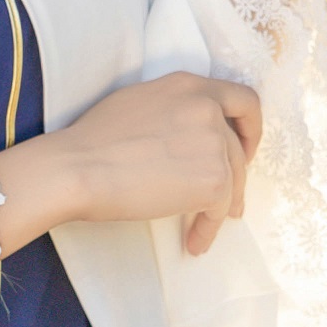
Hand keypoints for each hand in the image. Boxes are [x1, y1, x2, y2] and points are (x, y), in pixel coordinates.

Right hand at [0, 73, 261, 260]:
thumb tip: (184, 134)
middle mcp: (207, 107)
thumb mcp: (138, 102)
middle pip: (237, 146)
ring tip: (207, 226)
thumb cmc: (91, 141)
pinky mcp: (213, 180)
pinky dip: (208, 228)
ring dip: (224, 206)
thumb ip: (172, 108)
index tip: (242, 146)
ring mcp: (213, 143)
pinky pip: (220, 209)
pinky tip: (194, 242)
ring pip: (232, 180)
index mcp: (188, 85)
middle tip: (229, 195)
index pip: (241, 99)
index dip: (249, 126)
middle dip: (236, 174)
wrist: (77, 168)